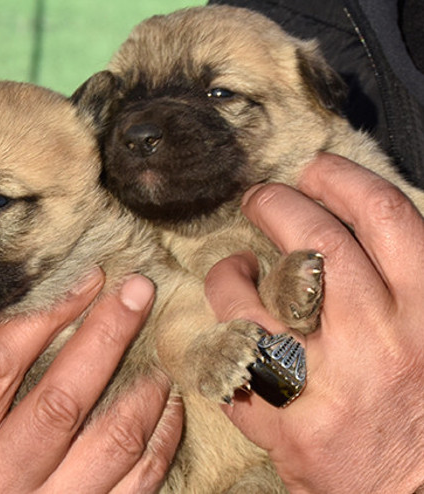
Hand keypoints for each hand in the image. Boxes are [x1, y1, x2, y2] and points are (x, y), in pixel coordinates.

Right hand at [0, 267, 183, 493]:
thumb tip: (53, 300)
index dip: (46, 314)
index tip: (87, 278)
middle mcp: (1, 475)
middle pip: (62, 399)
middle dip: (107, 336)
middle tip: (139, 291)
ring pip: (112, 441)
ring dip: (144, 388)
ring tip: (158, 353)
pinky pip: (140, 479)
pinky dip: (162, 436)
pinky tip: (166, 404)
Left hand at [205, 153, 423, 492]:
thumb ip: (412, 284)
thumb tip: (373, 227)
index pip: (383, 219)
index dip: (342, 181)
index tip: (314, 171)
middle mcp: (377, 341)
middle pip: (313, 245)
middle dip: (276, 206)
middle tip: (258, 200)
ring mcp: (326, 384)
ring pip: (253, 302)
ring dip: (230, 273)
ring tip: (232, 268)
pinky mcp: (285, 426)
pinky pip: (231, 366)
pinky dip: (218, 341)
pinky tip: (223, 331)